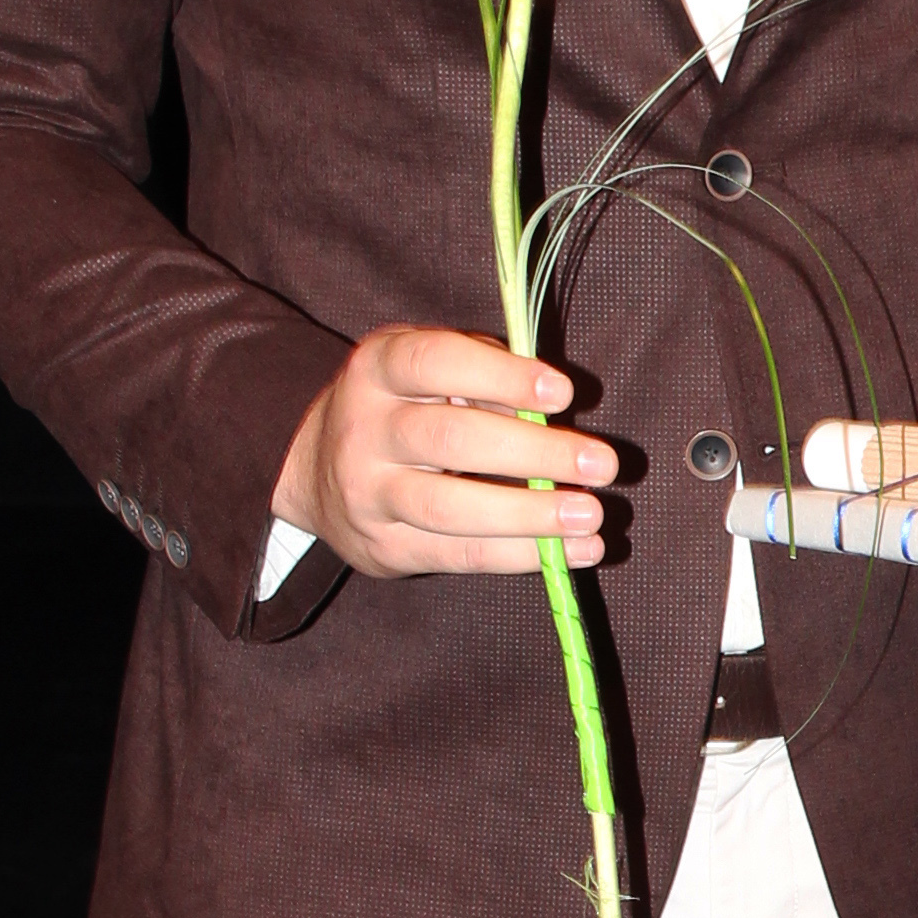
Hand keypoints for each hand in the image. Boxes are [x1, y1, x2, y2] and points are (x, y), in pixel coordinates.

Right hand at [274, 326, 617, 578]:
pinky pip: (457, 554)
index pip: (437, 362)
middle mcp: (365, 428)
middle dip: (534, 453)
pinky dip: (522, 555)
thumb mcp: (428, 370)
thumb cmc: (402, 405)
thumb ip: (484, 375)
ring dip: (530, 515)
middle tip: (603, 464)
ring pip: (450, 508)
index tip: (564, 394)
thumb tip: (552, 411)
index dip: (502, 377)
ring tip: (592, 516)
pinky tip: (575, 552)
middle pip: (451, 440)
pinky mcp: (384, 547)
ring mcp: (368, 493)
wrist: (314, 472)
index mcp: (379, 367)